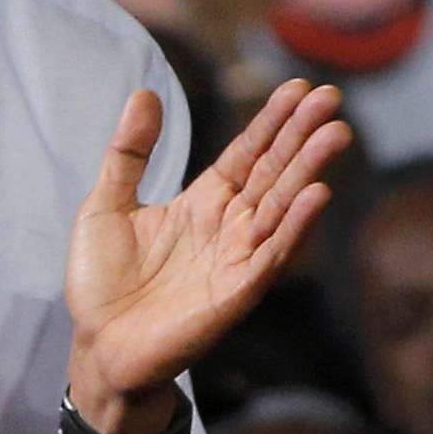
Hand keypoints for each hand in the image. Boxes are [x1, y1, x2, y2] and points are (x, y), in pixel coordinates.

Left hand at [63, 79, 348, 418]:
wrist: (96, 345)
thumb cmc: (102, 282)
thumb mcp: (106, 203)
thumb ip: (128, 152)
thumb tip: (145, 94)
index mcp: (203, 201)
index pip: (248, 152)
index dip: (272, 121)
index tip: (299, 88)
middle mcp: (229, 225)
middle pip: (274, 171)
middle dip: (302, 135)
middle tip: (331, 98)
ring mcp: (238, 257)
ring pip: (283, 206)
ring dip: (310, 170)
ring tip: (336, 134)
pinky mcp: (238, 291)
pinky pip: (273, 253)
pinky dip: (298, 225)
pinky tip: (318, 194)